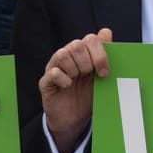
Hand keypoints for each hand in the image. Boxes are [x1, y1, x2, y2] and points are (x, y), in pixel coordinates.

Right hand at [40, 28, 112, 152]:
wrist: (74, 120)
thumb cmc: (87, 97)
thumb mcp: (99, 78)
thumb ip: (103, 56)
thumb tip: (106, 31)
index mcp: (82, 54)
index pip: (90, 39)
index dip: (99, 54)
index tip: (104, 72)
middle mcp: (67, 57)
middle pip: (76, 45)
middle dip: (87, 62)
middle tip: (89, 76)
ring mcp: (54, 68)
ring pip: (62, 54)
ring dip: (74, 69)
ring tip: (76, 81)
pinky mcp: (46, 81)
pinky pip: (53, 72)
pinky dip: (63, 79)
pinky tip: (67, 86)